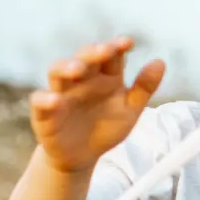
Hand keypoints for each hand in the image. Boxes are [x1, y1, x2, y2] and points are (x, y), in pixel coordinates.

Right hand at [28, 36, 165, 173]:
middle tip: (105, 50)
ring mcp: (62, 93)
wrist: (82, 156)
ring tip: (78, 70)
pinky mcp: (44, 112)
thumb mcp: (130, 110)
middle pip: (84, 58)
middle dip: (93, 52)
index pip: (111, 56)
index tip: (128, 43)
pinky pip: (40, 101)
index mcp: (105, 77)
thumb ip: (144, 87)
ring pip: (58, 71)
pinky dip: (46, 99)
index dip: (117, 47)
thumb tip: (160, 62)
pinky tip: (56, 101)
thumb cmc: (106, 127)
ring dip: (66, 68)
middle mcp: (82, 80)